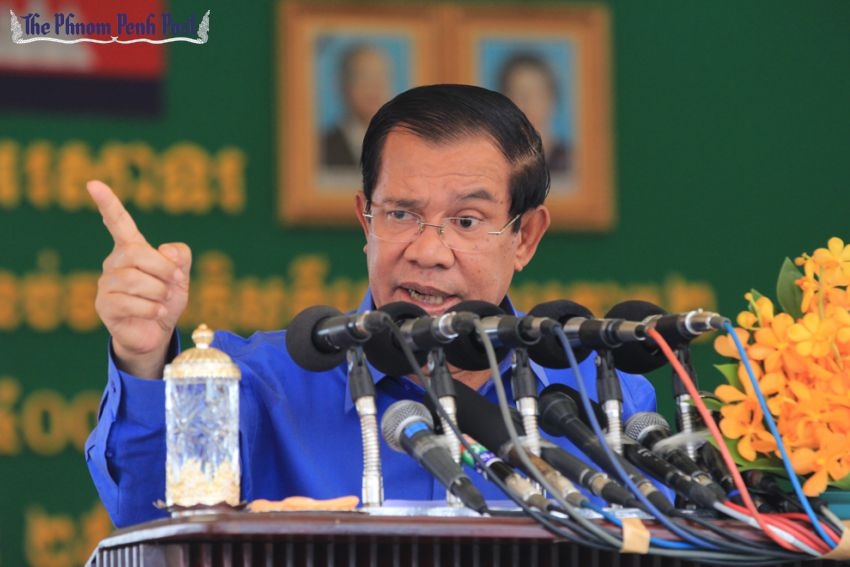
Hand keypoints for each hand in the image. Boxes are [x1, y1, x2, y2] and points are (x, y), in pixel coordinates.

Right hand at [87, 180, 191, 378]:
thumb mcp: (180, 276)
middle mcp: (114, 262)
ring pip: (135, 280)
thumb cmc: (165, 299)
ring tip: (163, 302)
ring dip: (159, 292)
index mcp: (132, 249)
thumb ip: (180, 257)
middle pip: (138, 254)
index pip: (118, 222)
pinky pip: (130, 302)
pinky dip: (151, 308)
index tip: (93, 184)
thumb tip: (167, 250)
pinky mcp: (104, 305)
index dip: (108, 203)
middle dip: (164, 269)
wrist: (156, 332)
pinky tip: (156, 312)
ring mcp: (106, 284)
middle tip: (175, 283)